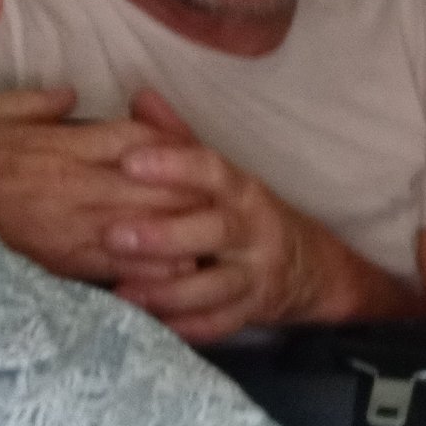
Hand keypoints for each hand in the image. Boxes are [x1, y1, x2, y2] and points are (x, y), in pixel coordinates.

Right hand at [0, 87, 201, 284]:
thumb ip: (37, 105)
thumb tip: (70, 94)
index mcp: (65, 142)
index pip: (139, 141)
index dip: (174, 149)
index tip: (195, 156)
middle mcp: (78, 182)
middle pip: (158, 186)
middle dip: (193, 195)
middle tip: (226, 203)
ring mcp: (73, 224)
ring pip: (148, 228)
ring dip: (184, 235)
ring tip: (213, 241)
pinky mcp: (61, 260)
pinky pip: (119, 267)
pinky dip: (153, 273)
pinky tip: (178, 278)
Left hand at [106, 91, 399, 341]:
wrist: (312, 268)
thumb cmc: (245, 214)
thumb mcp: (221, 175)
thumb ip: (178, 139)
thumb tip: (141, 97)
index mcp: (241, 190)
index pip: (212, 170)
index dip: (173, 165)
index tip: (130, 162)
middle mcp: (253, 231)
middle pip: (214, 231)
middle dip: (164, 236)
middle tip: (113, 236)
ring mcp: (256, 274)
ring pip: (215, 286)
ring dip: (169, 291)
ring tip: (123, 292)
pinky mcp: (252, 311)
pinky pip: (220, 324)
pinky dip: (187, 327)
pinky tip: (151, 326)